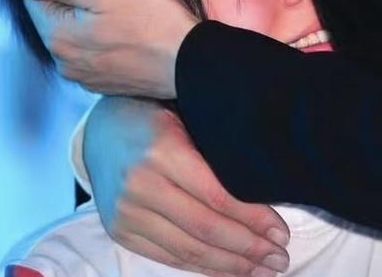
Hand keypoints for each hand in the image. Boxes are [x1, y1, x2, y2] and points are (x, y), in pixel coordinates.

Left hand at [0, 0, 198, 98]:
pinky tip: (116, 24)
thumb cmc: (150, 19)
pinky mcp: (109, 82)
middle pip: (49, 18)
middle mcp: (65, 63)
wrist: (191, 62)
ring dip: (75, 15)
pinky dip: (94, 35)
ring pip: (69, 36)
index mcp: (57, 37)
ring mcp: (87, 77)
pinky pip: (90, 52)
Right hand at [86, 97, 290, 276]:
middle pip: (206, 229)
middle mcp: (140, 184)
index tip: (282, 233)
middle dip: (249, 249)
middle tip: (280, 258)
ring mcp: (126, 212)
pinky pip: (168, 258)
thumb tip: (268, 195)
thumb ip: (216, 155)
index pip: (218, 196)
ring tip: (263, 270)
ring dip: (231, 266)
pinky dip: (203, 268)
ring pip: (188, 251)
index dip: (254, 220)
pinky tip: (229, 271)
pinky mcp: (120, 231)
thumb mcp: (186, 122)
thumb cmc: (155, 120)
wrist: (100, 131)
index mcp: (162, 150)